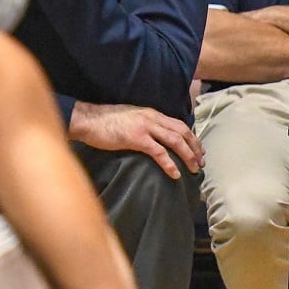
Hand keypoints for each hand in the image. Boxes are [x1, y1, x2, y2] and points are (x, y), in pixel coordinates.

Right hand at [70, 102, 204, 179]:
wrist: (88, 120)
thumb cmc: (105, 122)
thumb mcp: (129, 119)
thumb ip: (143, 125)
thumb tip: (152, 138)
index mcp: (151, 114)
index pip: (178, 124)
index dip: (191, 138)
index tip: (198, 150)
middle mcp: (152, 118)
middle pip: (182, 132)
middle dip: (194, 147)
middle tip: (201, 162)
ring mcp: (144, 127)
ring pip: (175, 141)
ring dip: (187, 155)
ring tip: (194, 168)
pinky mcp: (136, 138)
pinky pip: (159, 152)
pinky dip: (170, 163)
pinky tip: (175, 174)